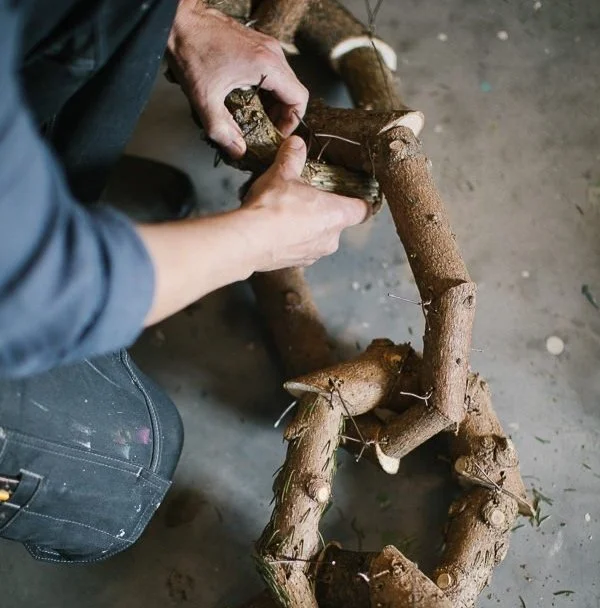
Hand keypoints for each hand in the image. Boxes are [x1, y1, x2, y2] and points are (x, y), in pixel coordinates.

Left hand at [168, 1, 308, 157]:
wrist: (179, 21)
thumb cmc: (192, 50)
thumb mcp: (205, 99)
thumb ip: (222, 130)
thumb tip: (237, 150)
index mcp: (266, 66)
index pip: (299, 98)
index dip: (292, 121)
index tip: (278, 133)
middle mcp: (271, 53)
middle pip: (293, 91)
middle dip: (283, 114)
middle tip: (267, 130)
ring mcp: (265, 45)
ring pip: (284, 81)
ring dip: (275, 102)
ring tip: (258, 117)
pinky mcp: (256, 44)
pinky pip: (272, 71)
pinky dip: (267, 89)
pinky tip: (249, 99)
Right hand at [241, 136, 368, 270]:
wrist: (249, 240)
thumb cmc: (273, 207)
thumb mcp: (282, 173)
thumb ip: (292, 157)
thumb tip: (296, 143)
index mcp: (337, 214)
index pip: (363, 210)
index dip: (359, 201)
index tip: (353, 194)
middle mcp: (331, 239)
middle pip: (338, 223)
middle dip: (324, 211)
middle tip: (306, 198)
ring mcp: (314, 254)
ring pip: (318, 237)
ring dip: (307, 227)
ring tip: (286, 213)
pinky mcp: (296, 264)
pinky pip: (301, 249)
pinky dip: (292, 240)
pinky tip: (275, 230)